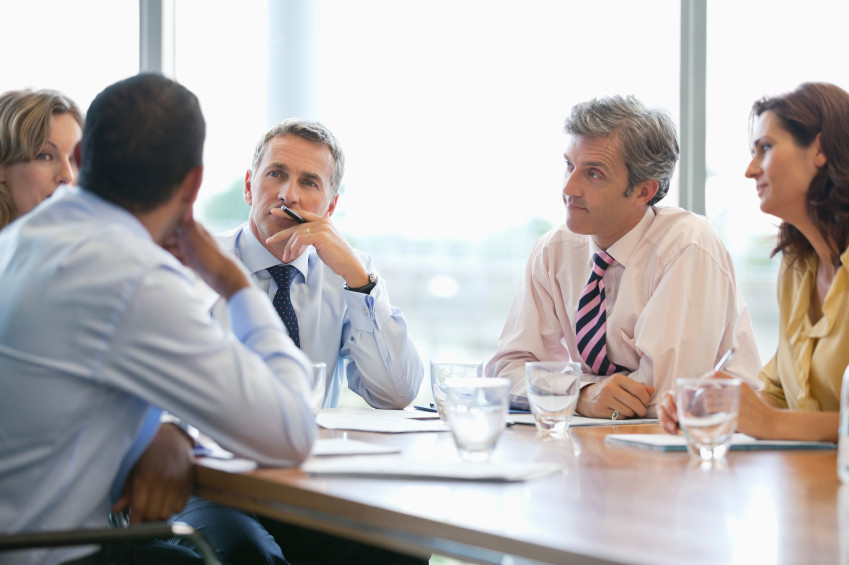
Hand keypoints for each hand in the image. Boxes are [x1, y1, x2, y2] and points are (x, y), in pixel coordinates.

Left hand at [112, 423, 193, 523]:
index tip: (131, 524)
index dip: (134, 522)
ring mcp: (178, 484)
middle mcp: (163, 482)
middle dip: (146, 518)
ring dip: (160, 514)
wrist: (171, 436)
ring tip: (155, 506)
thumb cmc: (148, 452)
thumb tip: (116, 510)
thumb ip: (126, 491)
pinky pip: (180, 508)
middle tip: (142, 513)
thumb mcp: (133, 468)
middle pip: (153, 515)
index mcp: (145, 478)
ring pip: (167, 514)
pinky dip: (173, 508)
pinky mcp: (188, 484)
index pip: (138, 510)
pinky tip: (167, 499)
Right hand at [164, 211, 249, 298]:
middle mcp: (193, 237)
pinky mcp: (194, 261)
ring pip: (174, 248)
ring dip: (168, 252)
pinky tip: (171, 264)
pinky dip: (175, 260)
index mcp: (195, 228)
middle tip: (159, 251)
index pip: (174, 223)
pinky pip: (179, 258)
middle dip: (164, 243)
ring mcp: (193, 250)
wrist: (225, 279)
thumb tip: (187, 201)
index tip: (158, 236)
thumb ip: (189, 223)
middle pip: (172, 236)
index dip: (164, 229)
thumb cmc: (213, 258)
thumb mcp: (198, 240)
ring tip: (163, 258)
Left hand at [265, 208, 369, 287]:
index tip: (275, 213)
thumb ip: (313, 236)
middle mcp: (322, 221)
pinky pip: (300, 239)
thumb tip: (298, 239)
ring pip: (296, 234)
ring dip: (289, 247)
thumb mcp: (323, 243)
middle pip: (296, 225)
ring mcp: (322, 227)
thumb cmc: (337, 256)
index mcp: (323, 221)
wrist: (349, 264)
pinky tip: (293, 255)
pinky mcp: (321, 236)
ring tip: (286, 257)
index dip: (287, 213)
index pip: (301, 214)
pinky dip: (294, 248)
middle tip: (269, 240)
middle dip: (281, 234)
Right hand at [576, 373, 654, 418]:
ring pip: (628, 411)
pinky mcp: (601, 410)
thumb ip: (637, 387)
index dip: (646, 399)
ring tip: (628, 410)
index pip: (639, 390)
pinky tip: (619, 412)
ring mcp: (604, 399)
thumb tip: (651, 390)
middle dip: (642, 410)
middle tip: (641, 411)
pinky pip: (620, 417)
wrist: (586, 398)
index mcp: (617, 378)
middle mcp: (610, 387)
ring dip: (632, 414)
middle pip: (635, 403)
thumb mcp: (621, 384)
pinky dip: (623, 417)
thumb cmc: (608, 390)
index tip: (645, 402)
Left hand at [658, 371, 774, 437]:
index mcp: (737, 383)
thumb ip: (728, 389)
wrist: (772, 424)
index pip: (715, 374)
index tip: (698, 387)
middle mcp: (736, 390)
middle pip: (708, 388)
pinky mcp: (734, 415)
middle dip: (697, 395)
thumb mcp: (745, 393)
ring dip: (699, 407)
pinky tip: (702, 420)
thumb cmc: (757, 411)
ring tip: (694, 412)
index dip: (703, 379)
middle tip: (691, 402)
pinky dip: (705, 416)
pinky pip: (713, 414)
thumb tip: (706, 388)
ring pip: (708, 401)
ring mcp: (735, 403)